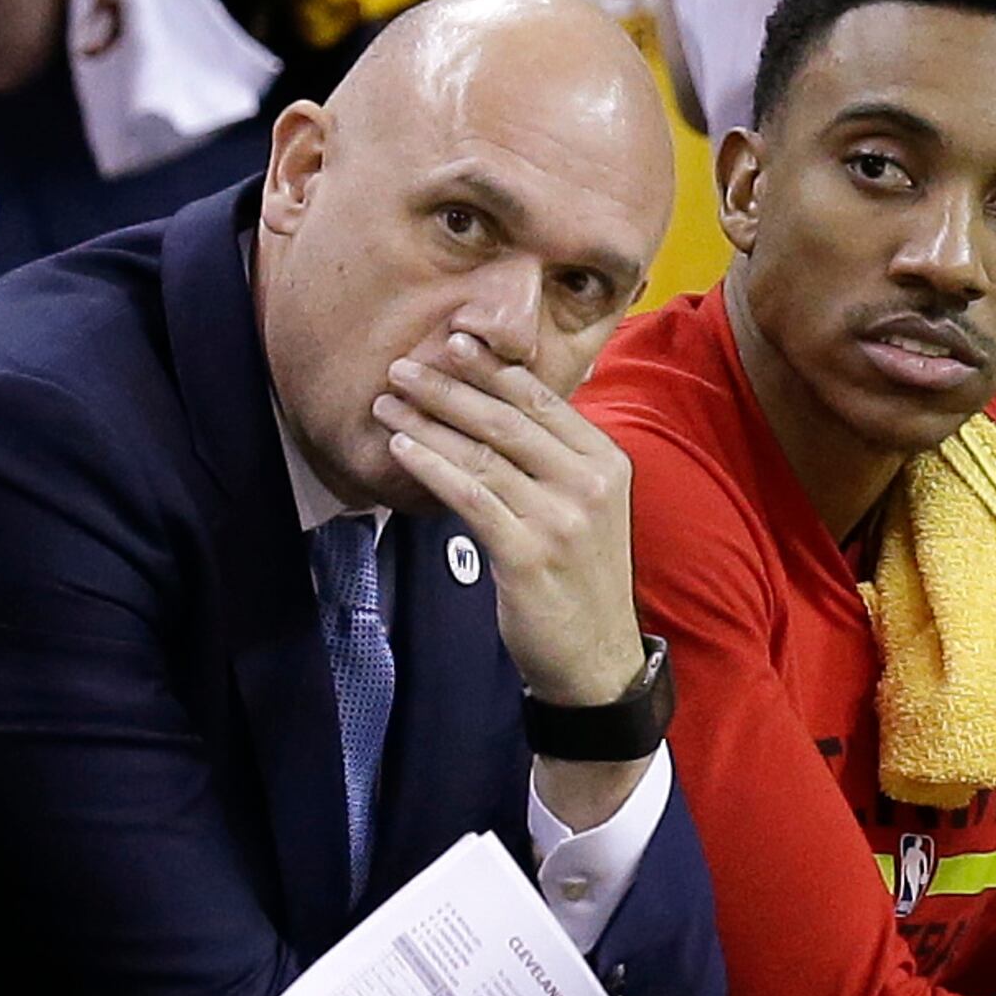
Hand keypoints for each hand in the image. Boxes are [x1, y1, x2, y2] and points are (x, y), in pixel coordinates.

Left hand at [374, 330, 646, 707]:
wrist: (596, 654)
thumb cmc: (580, 577)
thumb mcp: (587, 507)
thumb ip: (556, 459)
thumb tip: (504, 405)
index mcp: (607, 463)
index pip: (543, 401)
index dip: (493, 369)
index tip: (452, 341)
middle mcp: (590, 485)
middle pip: (507, 421)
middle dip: (448, 388)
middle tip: (402, 367)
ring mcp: (562, 520)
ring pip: (482, 455)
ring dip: (426, 424)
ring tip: (387, 404)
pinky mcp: (529, 554)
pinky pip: (469, 497)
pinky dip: (431, 467)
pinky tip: (402, 449)